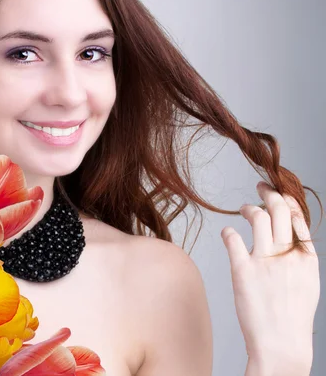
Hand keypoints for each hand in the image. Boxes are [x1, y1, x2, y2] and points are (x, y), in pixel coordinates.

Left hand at [221, 181, 319, 372]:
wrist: (281, 345)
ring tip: (243, 209)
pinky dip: (228, 231)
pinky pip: (232, 238)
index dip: (287, 200)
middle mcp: (287, 255)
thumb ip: (298, 257)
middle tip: (260, 187)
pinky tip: (226, 233)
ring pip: (257, 217)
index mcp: (306, 259)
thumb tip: (288, 235)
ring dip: (248, 208)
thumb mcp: (306, 283)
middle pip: (279, 209)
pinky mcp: (242, 270)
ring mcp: (265, 261)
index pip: (298, 217)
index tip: (279, 192)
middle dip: (269, 193)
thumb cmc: (291, 315)